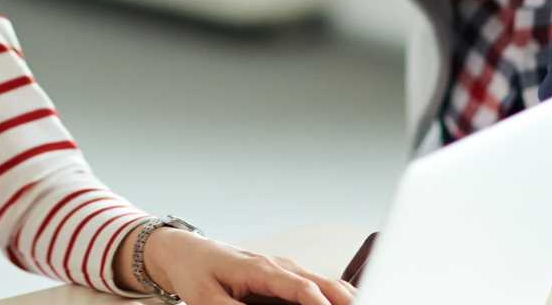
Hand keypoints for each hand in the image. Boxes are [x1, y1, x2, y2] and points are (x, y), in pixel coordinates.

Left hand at [133, 228, 355, 304]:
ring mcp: (284, 269)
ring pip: (325, 283)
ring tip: (366, 304)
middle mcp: (278, 265)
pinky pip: (317, 286)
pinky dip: (335, 296)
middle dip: (345, 299)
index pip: (300, 287)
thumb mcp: (205, 298)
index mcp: (260, 268)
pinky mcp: (284, 277)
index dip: (320, 303)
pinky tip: (349, 303)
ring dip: (345, 297)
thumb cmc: (195, 270)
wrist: (186, 252)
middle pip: (323, 283)